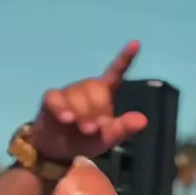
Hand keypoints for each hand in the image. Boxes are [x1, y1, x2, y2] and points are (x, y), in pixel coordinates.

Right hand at [31, 42, 147, 162]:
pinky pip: (56, 99)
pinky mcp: (52, 99)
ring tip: (82, 130)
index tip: (136, 43)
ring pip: (78, 97)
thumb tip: (143, 120)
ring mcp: (69, 92)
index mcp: (104, 93)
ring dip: (82, 115)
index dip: (125, 59)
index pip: (115, 74)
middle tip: (93, 129)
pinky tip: (67, 119)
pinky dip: (62, 109)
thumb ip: (124, 129)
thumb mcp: (108, 138)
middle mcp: (87, 88)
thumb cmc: (85, 140)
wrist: (59, 152)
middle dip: (97, 112)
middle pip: (96, 91)